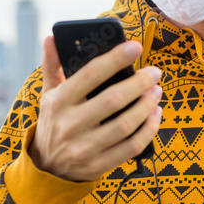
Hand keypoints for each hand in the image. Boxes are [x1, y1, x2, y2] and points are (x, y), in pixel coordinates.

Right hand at [28, 35, 162, 181]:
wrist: (47, 165)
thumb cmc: (54, 121)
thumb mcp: (48, 94)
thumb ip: (52, 65)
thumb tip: (51, 38)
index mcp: (59, 102)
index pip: (90, 75)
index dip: (115, 59)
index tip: (135, 47)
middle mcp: (70, 125)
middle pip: (112, 100)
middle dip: (139, 83)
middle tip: (154, 72)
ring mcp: (85, 147)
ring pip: (125, 125)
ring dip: (146, 106)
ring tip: (157, 91)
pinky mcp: (98, 165)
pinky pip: (131, 148)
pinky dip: (148, 130)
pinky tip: (155, 114)